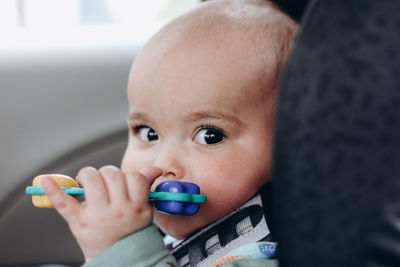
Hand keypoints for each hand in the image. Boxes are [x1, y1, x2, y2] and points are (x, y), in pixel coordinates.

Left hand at [42, 165, 161, 261]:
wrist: (118, 259)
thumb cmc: (129, 232)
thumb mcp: (143, 211)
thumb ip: (146, 187)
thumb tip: (154, 169)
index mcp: (136, 206)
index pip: (134, 177)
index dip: (126, 175)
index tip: (121, 180)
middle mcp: (118, 210)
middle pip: (112, 174)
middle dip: (107, 174)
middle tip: (104, 182)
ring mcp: (98, 215)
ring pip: (93, 179)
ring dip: (89, 175)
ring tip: (88, 183)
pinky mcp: (78, 221)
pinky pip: (64, 203)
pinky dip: (53, 191)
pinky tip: (46, 181)